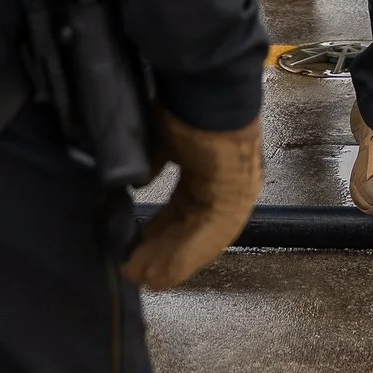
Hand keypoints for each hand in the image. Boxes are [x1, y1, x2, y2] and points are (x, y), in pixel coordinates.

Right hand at [122, 112, 262, 290]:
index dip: (160, 230)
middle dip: (163, 250)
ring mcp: (233, 192)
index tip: (137, 247)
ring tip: (147, 281)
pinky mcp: (235, 199)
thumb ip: (150, 164)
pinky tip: (164, 276)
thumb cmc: (183, 107)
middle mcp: (223, 183)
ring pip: (200, 237)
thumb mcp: (160, 141)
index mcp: (206, 168)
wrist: (205, 91)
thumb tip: (137, 180)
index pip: (183, 208)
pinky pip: (210, 237)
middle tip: (136, 270)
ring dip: (173, 260)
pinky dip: (187, 257)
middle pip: (190, 226)